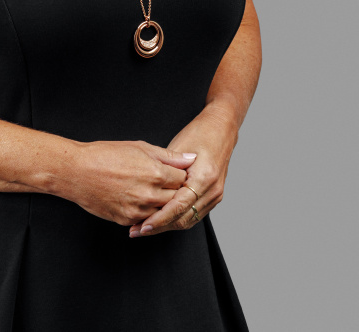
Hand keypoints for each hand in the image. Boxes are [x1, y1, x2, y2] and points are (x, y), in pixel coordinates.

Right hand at [66, 140, 196, 226]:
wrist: (76, 171)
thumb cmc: (105, 154)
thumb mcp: (139, 147)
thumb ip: (168, 155)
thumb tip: (190, 158)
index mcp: (155, 172)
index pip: (183, 179)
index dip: (180, 175)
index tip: (175, 172)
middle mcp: (149, 193)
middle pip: (176, 198)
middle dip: (174, 191)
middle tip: (167, 183)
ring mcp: (138, 209)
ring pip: (163, 212)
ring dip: (161, 203)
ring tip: (151, 190)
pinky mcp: (127, 220)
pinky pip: (146, 220)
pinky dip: (147, 212)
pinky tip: (139, 199)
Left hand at [128, 106, 238, 237]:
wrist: (222, 129)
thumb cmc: (199, 133)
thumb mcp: (177, 147)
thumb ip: (164, 169)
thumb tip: (146, 187)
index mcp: (204, 177)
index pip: (178, 206)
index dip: (159, 218)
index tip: (142, 225)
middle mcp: (212, 190)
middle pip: (183, 218)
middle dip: (159, 227)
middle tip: (137, 231)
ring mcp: (215, 195)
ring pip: (188, 220)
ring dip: (166, 226)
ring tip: (144, 229)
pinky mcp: (214, 197)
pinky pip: (193, 214)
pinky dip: (176, 219)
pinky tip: (160, 221)